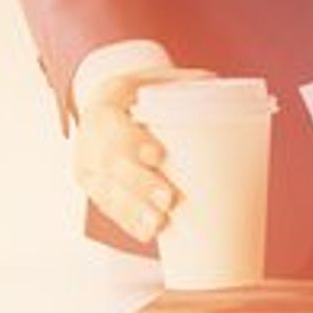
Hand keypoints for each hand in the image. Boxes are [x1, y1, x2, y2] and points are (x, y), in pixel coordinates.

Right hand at [72, 66, 214, 242]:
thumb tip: (223, 87)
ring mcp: (89, 166)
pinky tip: (148, 233)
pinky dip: (129, 222)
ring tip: (159, 223)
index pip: (109, 123)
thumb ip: (187, 82)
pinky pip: (109, 209)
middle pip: (109, 165)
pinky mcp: (96, 189)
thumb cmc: (140, 93)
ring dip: (134, 211)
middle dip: (138, 184)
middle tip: (168, 198)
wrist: (107, 106)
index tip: (158, 156)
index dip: (130, 142)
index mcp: (105, 103)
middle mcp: (90, 137)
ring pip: (106, 192)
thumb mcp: (156, 79)